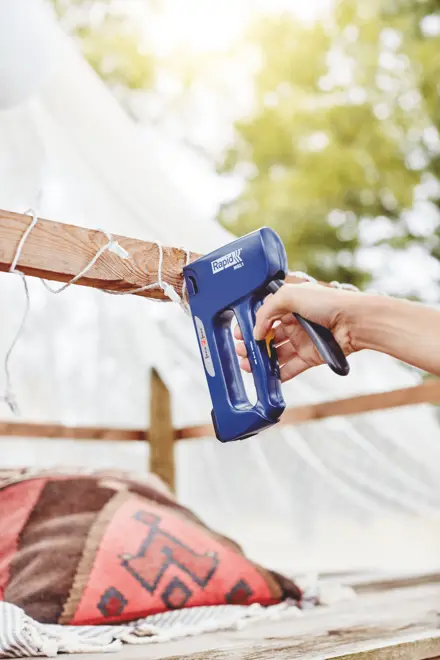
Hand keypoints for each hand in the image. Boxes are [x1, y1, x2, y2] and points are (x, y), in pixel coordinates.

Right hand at [234, 282, 358, 381]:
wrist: (354, 321)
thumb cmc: (328, 302)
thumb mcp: (290, 295)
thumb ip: (267, 310)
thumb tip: (257, 331)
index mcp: (290, 303)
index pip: (265, 315)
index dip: (251, 324)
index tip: (239, 333)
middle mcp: (295, 322)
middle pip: (268, 336)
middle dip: (252, 344)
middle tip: (241, 350)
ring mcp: (302, 340)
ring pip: (276, 353)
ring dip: (261, 359)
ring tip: (248, 364)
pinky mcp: (310, 357)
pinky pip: (289, 368)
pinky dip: (277, 374)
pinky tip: (265, 376)